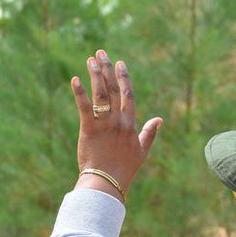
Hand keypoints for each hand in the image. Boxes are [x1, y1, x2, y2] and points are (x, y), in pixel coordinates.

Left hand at [71, 50, 161, 200]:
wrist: (107, 183)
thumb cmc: (124, 169)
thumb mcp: (141, 152)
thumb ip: (149, 133)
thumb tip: (160, 119)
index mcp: (131, 126)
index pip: (129, 96)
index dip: (124, 78)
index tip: (120, 63)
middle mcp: (119, 122)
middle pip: (114, 90)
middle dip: (108, 70)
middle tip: (101, 53)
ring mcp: (104, 125)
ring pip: (100, 95)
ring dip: (95, 75)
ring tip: (90, 60)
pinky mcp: (89, 130)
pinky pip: (84, 108)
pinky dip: (80, 93)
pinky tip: (75, 80)